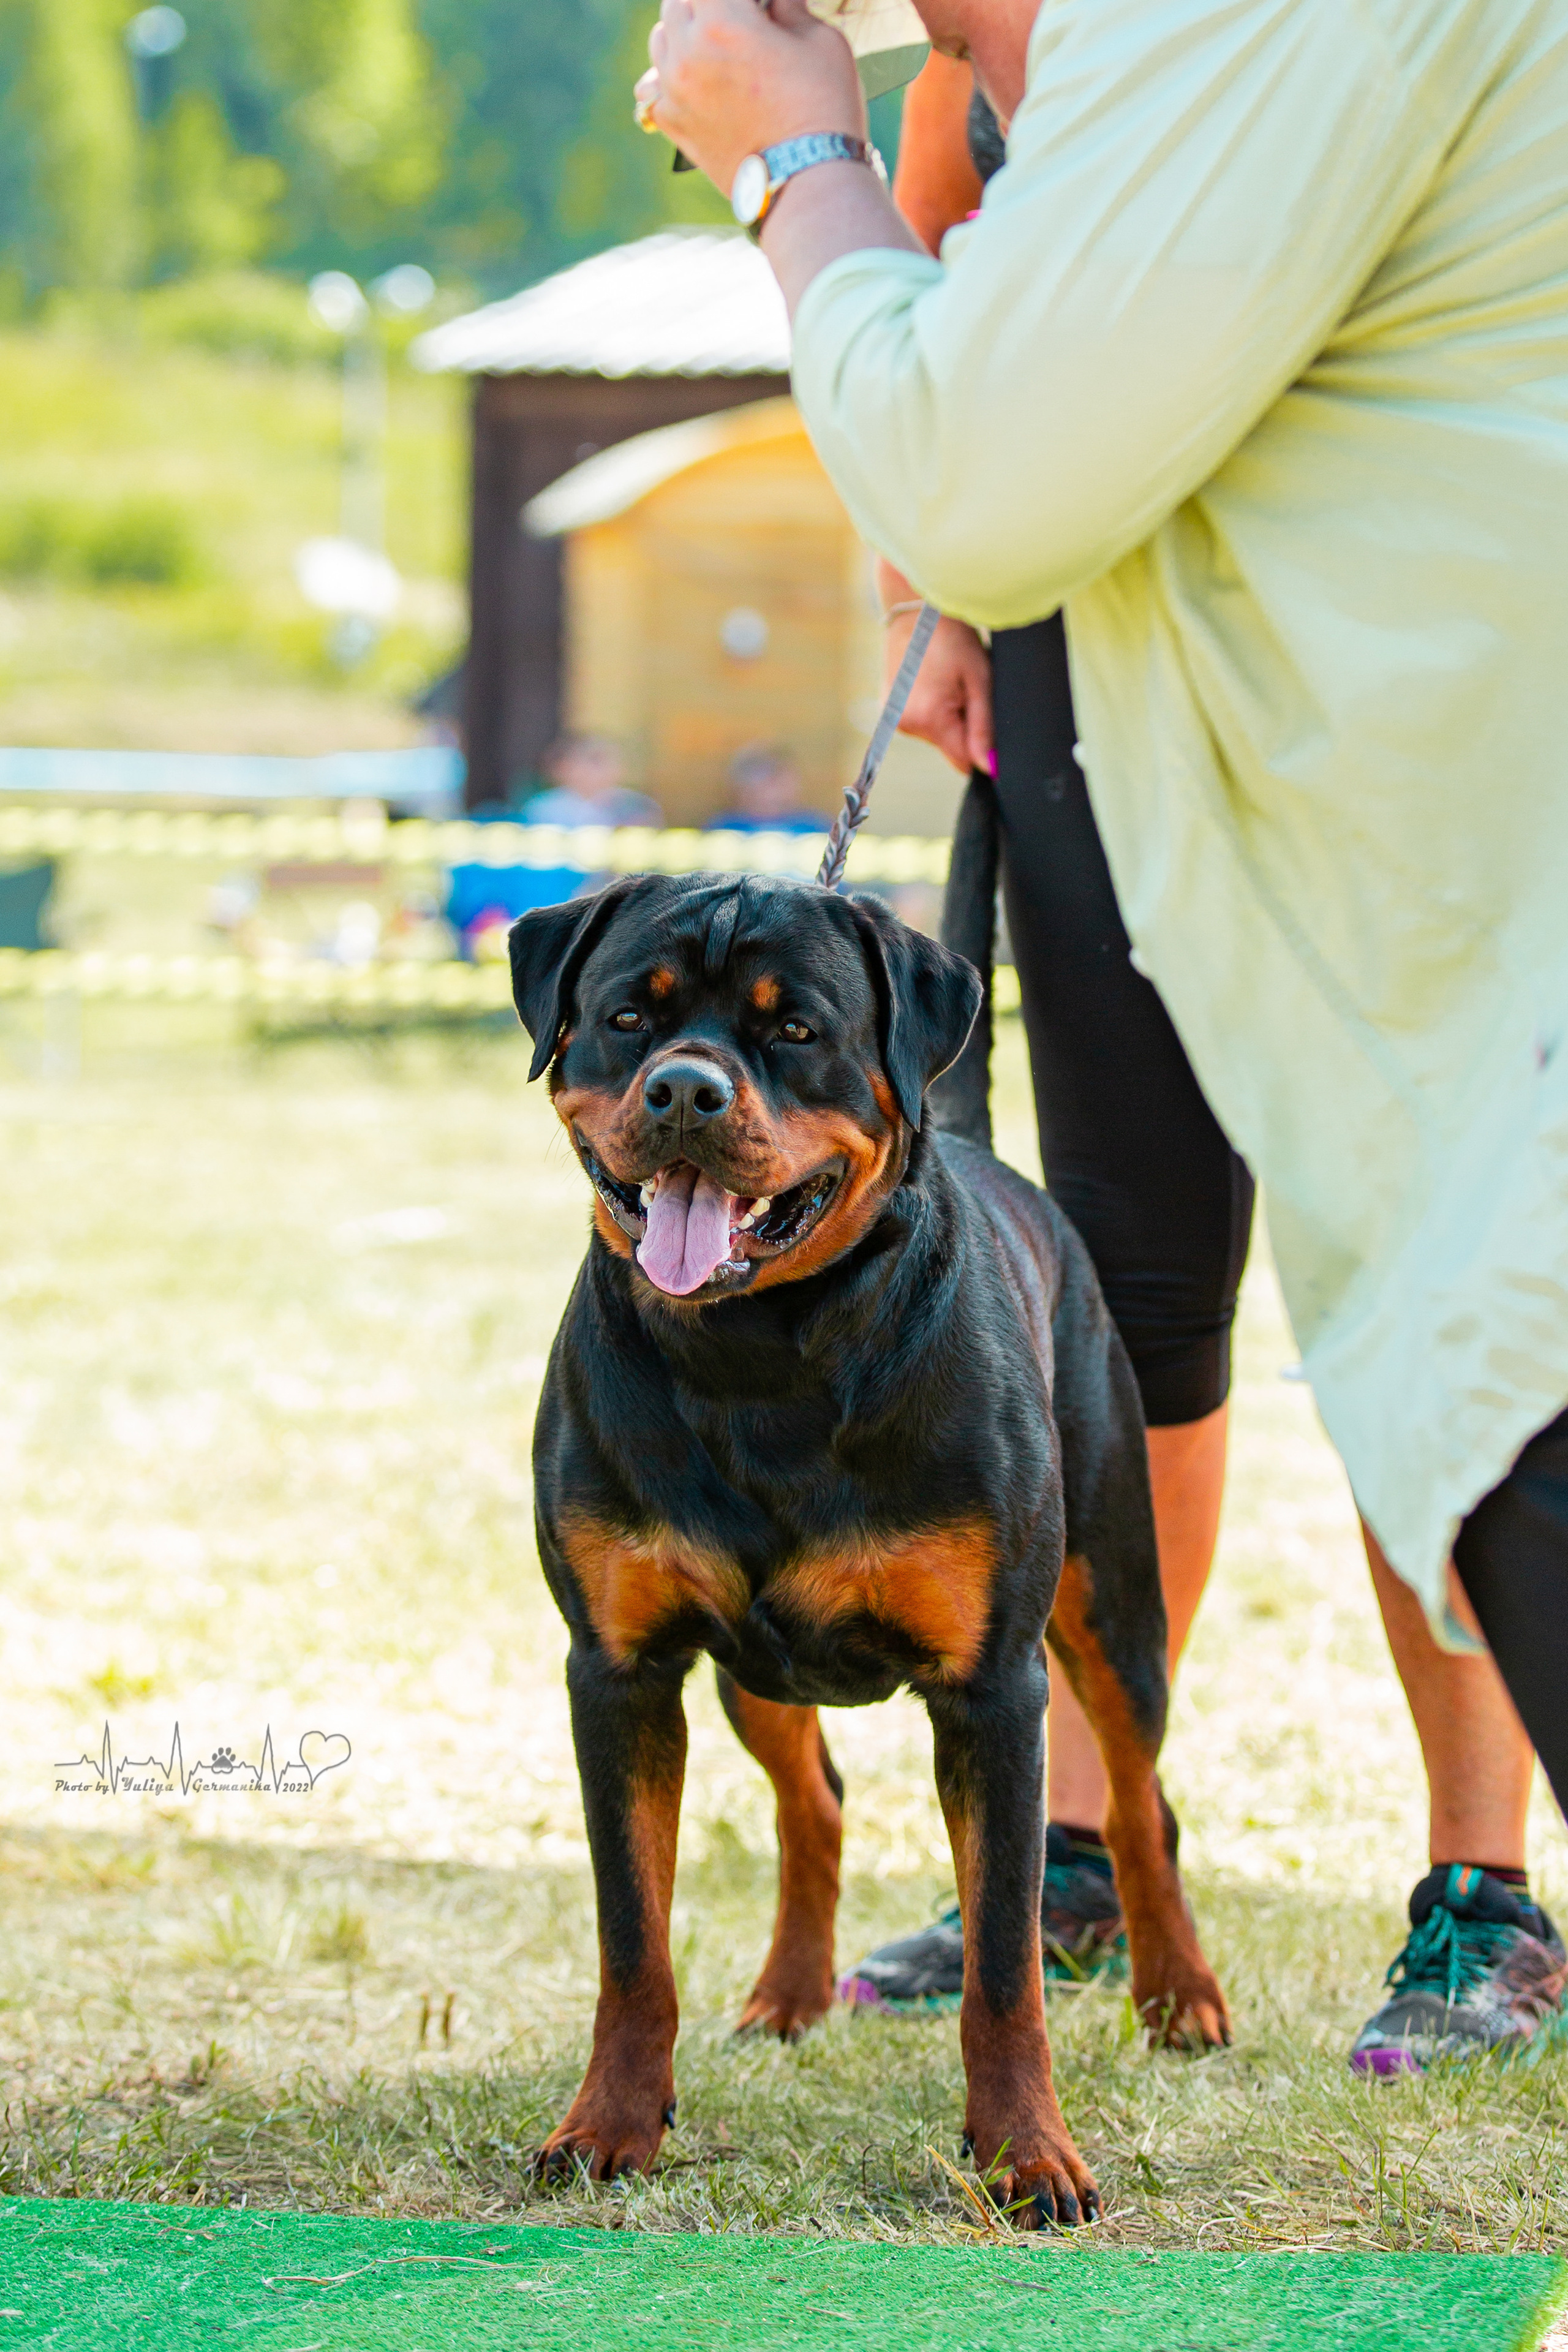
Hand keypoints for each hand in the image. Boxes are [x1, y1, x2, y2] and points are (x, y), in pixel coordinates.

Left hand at [639, 0, 864, 197]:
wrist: (809, 185)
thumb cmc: (824, 109)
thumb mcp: (821, 41)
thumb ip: (789, 6)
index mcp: (723, 21)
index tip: (753, 6)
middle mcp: (688, 53)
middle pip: (679, 2)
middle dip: (706, 3)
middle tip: (733, 16)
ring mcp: (676, 92)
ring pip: (661, 41)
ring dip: (684, 34)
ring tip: (714, 46)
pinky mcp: (675, 126)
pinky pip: (656, 89)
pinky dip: (673, 79)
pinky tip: (699, 81)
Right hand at [885, 608, 993, 775]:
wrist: (916, 610)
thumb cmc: (952, 638)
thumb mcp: (979, 681)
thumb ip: (984, 728)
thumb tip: (989, 768)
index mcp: (929, 719)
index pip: (963, 762)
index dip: (981, 747)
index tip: (983, 715)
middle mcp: (905, 724)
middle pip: (949, 748)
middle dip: (963, 725)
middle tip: (964, 688)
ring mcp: (893, 719)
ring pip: (936, 735)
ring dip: (947, 716)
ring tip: (947, 680)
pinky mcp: (887, 711)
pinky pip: (921, 722)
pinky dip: (931, 709)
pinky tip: (932, 681)